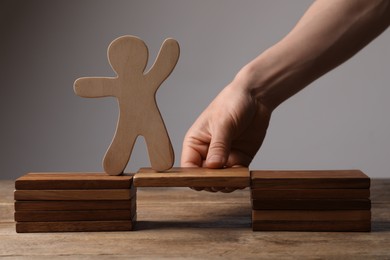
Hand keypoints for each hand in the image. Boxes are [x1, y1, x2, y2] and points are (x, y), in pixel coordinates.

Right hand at [181, 75, 271, 191]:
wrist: (256, 97)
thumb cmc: (232, 103)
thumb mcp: (223, 123)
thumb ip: (218, 146)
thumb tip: (213, 167)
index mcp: (195, 143)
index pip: (188, 167)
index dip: (194, 177)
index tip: (206, 180)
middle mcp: (207, 153)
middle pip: (204, 177)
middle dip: (212, 182)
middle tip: (223, 180)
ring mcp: (223, 158)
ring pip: (220, 180)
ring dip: (226, 183)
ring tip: (234, 179)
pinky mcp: (239, 160)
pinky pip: (236, 177)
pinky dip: (239, 180)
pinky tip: (242, 178)